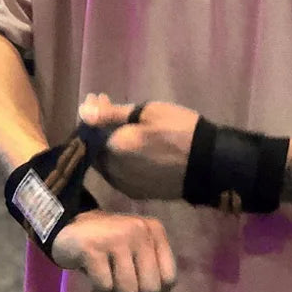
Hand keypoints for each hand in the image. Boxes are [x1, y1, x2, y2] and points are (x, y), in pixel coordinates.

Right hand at [51, 209, 182, 291]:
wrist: (70, 230)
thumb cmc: (109, 249)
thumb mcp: (138, 263)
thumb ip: (158, 288)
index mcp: (156, 232)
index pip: (169, 278)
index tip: (137, 283)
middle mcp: (140, 231)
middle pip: (150, 288)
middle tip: (118, 283)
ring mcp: (117, 238)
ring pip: (128, 291)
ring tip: (105, 279)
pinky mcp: (92, 248)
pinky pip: (104, 288)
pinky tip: (92, 277)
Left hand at [78, 94, 198, 200]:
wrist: (210, 164)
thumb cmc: (179, 131)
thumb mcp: (146, 113)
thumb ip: (110, 114)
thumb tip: (82, 110)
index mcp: (112, 151)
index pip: (89, 131)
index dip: (93, 114)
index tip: (101, 97)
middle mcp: (113, 173)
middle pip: (97, 148)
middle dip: (101, 128)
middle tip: (111, 108)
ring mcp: (126, 186)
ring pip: (109, 162)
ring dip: (112, 144)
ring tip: (125, 127)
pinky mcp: (140, 194)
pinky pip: (122, 173)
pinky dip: (122, 159)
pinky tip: (134, 148)